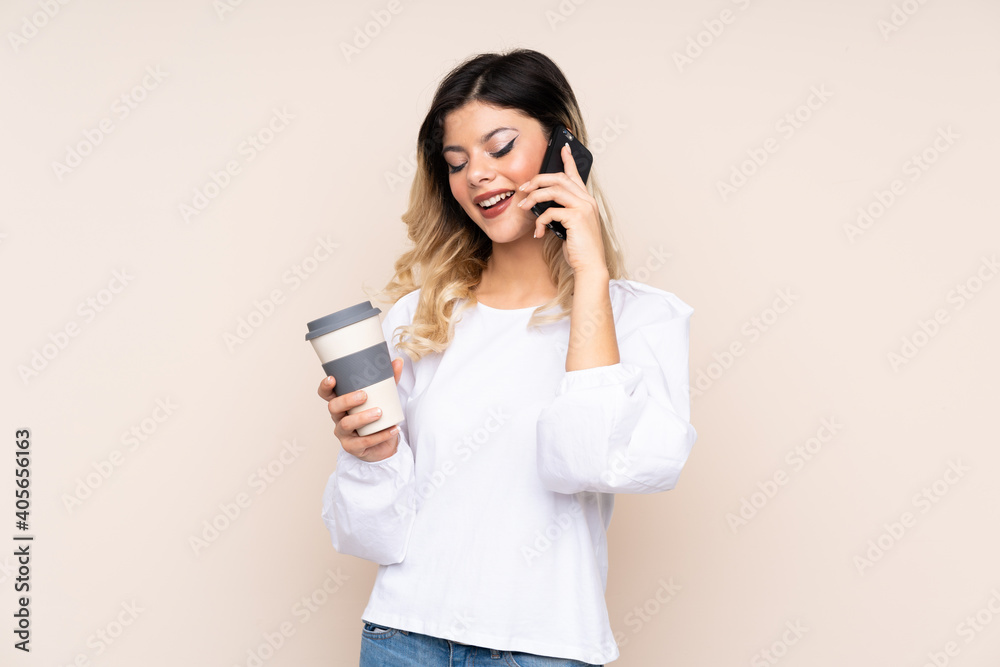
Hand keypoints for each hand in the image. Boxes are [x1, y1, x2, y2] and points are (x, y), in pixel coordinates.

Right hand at [317, 357, 403, 462]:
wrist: (384, 445)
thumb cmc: (379, 418)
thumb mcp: (384, 397)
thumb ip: (389, 380)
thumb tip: (398, 361)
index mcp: (342, 403)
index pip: (326, 394)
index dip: (325, 387)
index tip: (332, 379)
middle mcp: (339, 417)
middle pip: (333, 407)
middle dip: (347, 400)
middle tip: (364, 395)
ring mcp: (344, 434)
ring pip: (346, 424)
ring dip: (363, 417)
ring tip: (379, 412)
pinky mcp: (353, 447)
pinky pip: (364, 441)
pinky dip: (380, 435)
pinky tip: (393, 429)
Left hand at [517, 142, 606, 274]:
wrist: (589, 266)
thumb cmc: (579, 249)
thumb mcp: (569, 227)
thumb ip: (561, 213)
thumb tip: (542, 206)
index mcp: (586, 201)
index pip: (576, 175)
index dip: (568, 160)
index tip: (562, 148)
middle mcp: (587, 200)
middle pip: (559, 178)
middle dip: (538, 179)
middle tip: (524, 188)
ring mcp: (583, 207)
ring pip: (553, 190)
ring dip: (534, 197)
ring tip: (523, 205)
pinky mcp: (576, 217)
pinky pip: (550, 211)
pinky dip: (540, 221)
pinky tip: (538, 233)